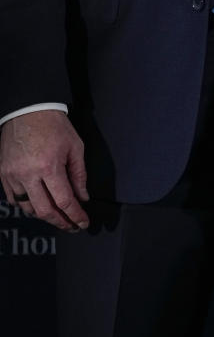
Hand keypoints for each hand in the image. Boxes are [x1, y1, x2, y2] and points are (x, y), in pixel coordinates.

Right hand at [0, 110, 89, 229]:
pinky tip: (38, 205)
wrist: (28, 110)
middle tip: (72, 226)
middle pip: (44, 211)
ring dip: (43, 215)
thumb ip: (79, 175)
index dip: (76, 216)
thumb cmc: (54, 126)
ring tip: (57, 217)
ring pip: (27, 207)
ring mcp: (12, 175)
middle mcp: (28, 174)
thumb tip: (82, 197)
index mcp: (49, 167)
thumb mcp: (75, 148)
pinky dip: (26, 205)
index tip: (83, 223)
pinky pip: (13, 198)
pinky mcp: (3, 172)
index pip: (65, 202)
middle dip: (61, 222)